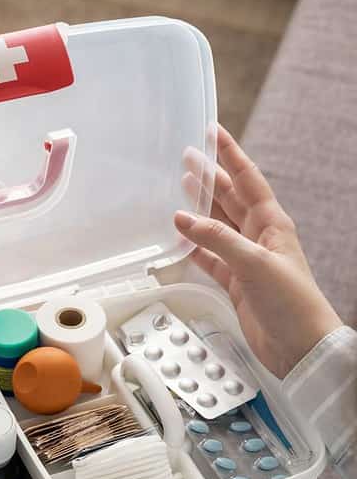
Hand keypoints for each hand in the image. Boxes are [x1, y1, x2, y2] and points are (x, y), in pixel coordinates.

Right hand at [176, 124, 341, 377]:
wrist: (300, 346)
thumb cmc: (292, 303)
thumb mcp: (255, 264)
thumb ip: (217, 239)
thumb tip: (183, 218)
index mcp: (272, 223)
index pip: (248, 179)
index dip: (230, 155)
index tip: (213, 132)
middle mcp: (259, 236)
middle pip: (229, 198)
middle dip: (209, 176)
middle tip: (186, 156)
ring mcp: (246, 258)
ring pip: (216, 225)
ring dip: (198, 207)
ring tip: (179, 187)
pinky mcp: (235, 281)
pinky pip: (208, 256)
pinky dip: (192, 246)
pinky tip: (177, 237)